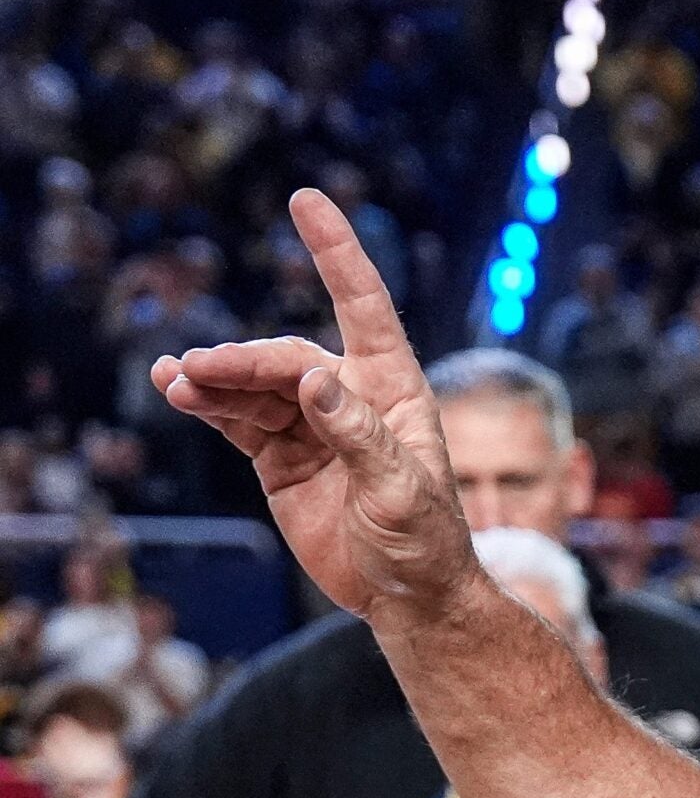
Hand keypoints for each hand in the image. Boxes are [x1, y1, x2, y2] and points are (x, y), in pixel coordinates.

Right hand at [154, 189, 473, 629]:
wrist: (407, 597)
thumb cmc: (424, 542)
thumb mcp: (401, 492)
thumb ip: (359, 436)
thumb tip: (315, 380)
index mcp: (395, 391)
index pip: (363, 307)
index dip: (337, 253)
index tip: (307, 200)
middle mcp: (352, 397)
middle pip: (287, 358)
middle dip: (243, 361)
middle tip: (199, 372)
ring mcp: (312, 424)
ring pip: (255, 386)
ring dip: (215, 380)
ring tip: (176, 381)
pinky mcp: (281, 457)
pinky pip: (238, 419)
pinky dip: (208, 405)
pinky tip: (179, 393)